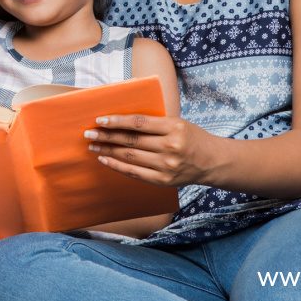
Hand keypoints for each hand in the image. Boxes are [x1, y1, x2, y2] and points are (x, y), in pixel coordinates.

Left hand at [85, 114, 223, 187]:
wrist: (212, 162)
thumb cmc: (191, 138)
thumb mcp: (177, 123)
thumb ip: (153, 123)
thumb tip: (120, 121)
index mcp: (174, 127)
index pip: (139, 122)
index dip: (117, 121)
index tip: (100, 120)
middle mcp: (170, 147)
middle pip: (131, 140)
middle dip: (106, 136)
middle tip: (88, 133)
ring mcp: (167, 166)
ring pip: (130, 157)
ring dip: (108, 151)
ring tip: (93, 146)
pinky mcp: (163, 180)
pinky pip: (135, 173)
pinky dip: (117, 166)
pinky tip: (105, 160)